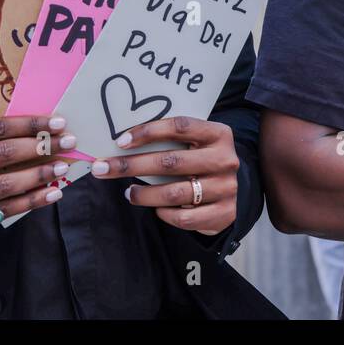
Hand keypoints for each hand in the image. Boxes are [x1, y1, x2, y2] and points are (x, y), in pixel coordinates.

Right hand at [0, 115, 74, 252]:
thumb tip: (29, 131)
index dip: (27, 124)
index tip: (55, 121)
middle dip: (39, 146)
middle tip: (66, 141)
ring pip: (3, 185)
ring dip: (38, 175)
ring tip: (61, 167)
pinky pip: (1, 211)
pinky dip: (30, 201)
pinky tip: (50, 193)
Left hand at [90, 116, 239, 235]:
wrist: (239, 189)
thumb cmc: (206, 160)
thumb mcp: (200, 143)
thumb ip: (174, 140)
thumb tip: (125, 142)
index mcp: (218, 134)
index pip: (179, 127)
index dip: (148, 132)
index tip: (121, 141)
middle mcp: (224, 159)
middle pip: (171, 162)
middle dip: (131, 165)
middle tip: (103, 168)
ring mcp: (225, 188)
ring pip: (174, 192)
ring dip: (143, 194)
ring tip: (128, 192)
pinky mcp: (223, 214)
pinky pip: (183, 217)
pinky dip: (164, 213)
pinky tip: (156, 208)